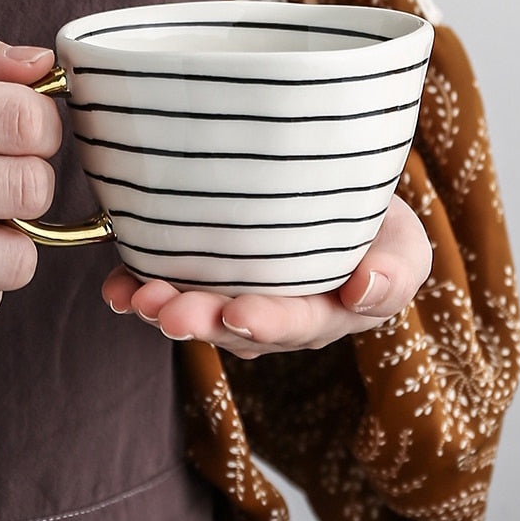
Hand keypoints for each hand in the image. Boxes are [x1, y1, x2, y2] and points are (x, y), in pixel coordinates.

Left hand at [101, 195, 431, 358]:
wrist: (346, 194)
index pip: (297, 325)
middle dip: (201, 321)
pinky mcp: (205, 275)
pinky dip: (137, 288)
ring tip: (135, 298)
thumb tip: (363, 290)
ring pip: (198, 310)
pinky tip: (115, 287)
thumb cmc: (379, 228)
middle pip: (236, 326)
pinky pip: (170, 287)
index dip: (267, 323)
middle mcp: (275, 317)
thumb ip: (395, 274)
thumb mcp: (404, 247)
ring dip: (163, 306)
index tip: (239, 313)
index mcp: (325, 317)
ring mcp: (236, 297)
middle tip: (167, 311)